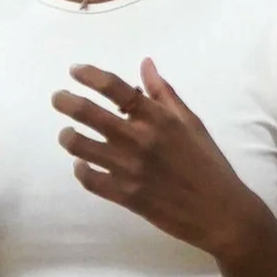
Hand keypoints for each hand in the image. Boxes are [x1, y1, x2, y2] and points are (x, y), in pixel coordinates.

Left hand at [55, 61, 263, 259]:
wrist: (220, 211)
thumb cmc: (207, 164)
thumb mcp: (191, 122)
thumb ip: (165, 94)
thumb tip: (145, 64)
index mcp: (158, 118)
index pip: (116, 89)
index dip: (91, 76)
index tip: (74, 70)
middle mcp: (140, 139)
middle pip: (89, 113)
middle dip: (66, 102)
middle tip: (57, 98)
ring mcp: (129, 169)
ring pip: (81, 147)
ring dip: (68, 137)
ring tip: (67, 134)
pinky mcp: (124, 195)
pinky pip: (89, 179)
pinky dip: (80, 170)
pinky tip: (81, 165)